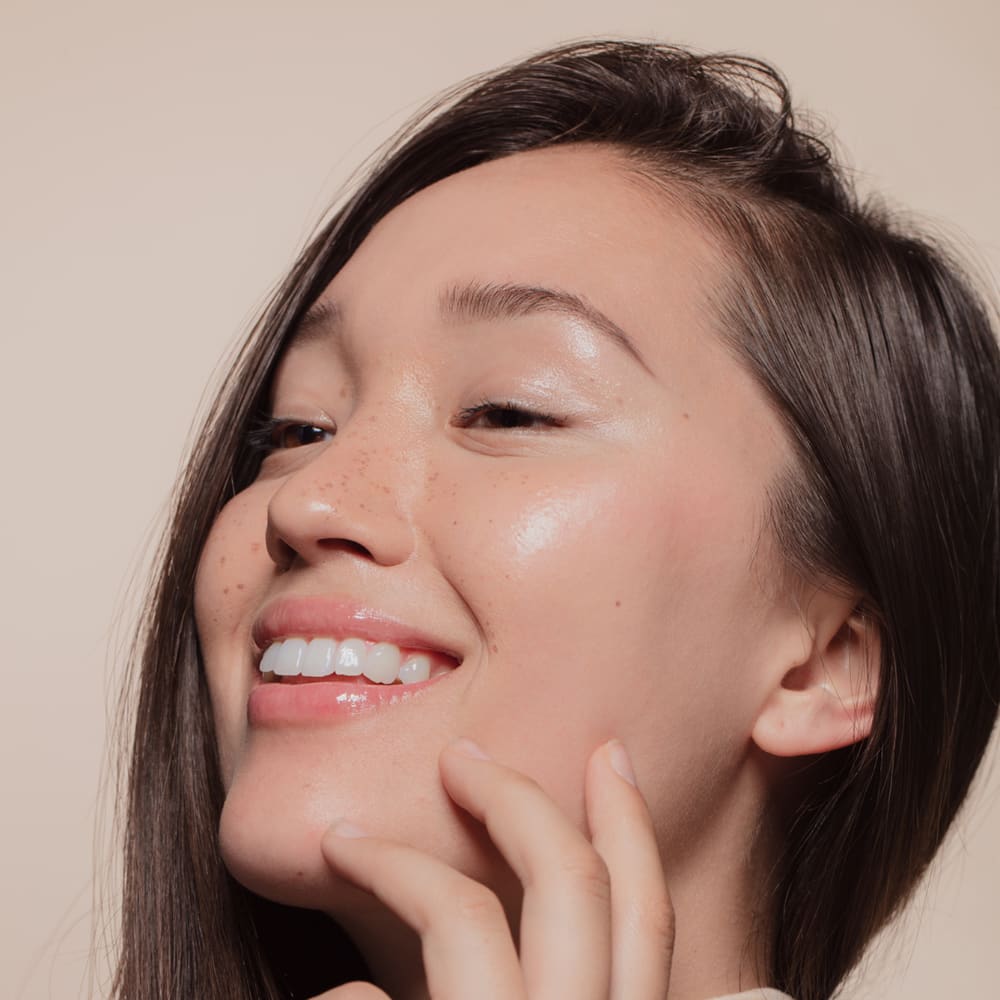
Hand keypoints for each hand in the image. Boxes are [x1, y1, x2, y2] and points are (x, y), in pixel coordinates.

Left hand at [311, 738, 673, 998]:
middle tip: (458, 754)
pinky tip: (333, 996)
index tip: (609, 751)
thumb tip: (662, 976)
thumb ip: (561, 996)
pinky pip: (367, 994)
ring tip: (341, 839)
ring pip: (464, 915)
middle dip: (512, 797)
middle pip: (570, 881)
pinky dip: (343, 991)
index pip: (646, 918)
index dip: (630, 824)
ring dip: (393, 861)